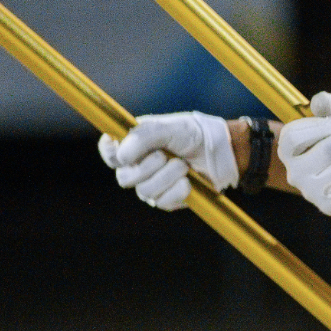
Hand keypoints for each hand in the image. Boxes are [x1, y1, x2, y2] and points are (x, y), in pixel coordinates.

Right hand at [97, 111, 236, 210]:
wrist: (220, 152)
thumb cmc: (193, 135)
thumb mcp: (169, 128)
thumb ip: (144, 136)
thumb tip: (122, 155)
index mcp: (133, 145)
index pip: (109, 152)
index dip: (110, 153)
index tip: (123, 152)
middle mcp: (138, 166)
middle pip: (124, 178)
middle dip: (147, 168)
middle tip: (165, 156)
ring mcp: (151, 185)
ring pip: (144, 191)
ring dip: (167, 177)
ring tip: (183, 166)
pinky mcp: (166, 199)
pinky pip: (163, 202)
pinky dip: (178, 190)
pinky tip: (188, 182)